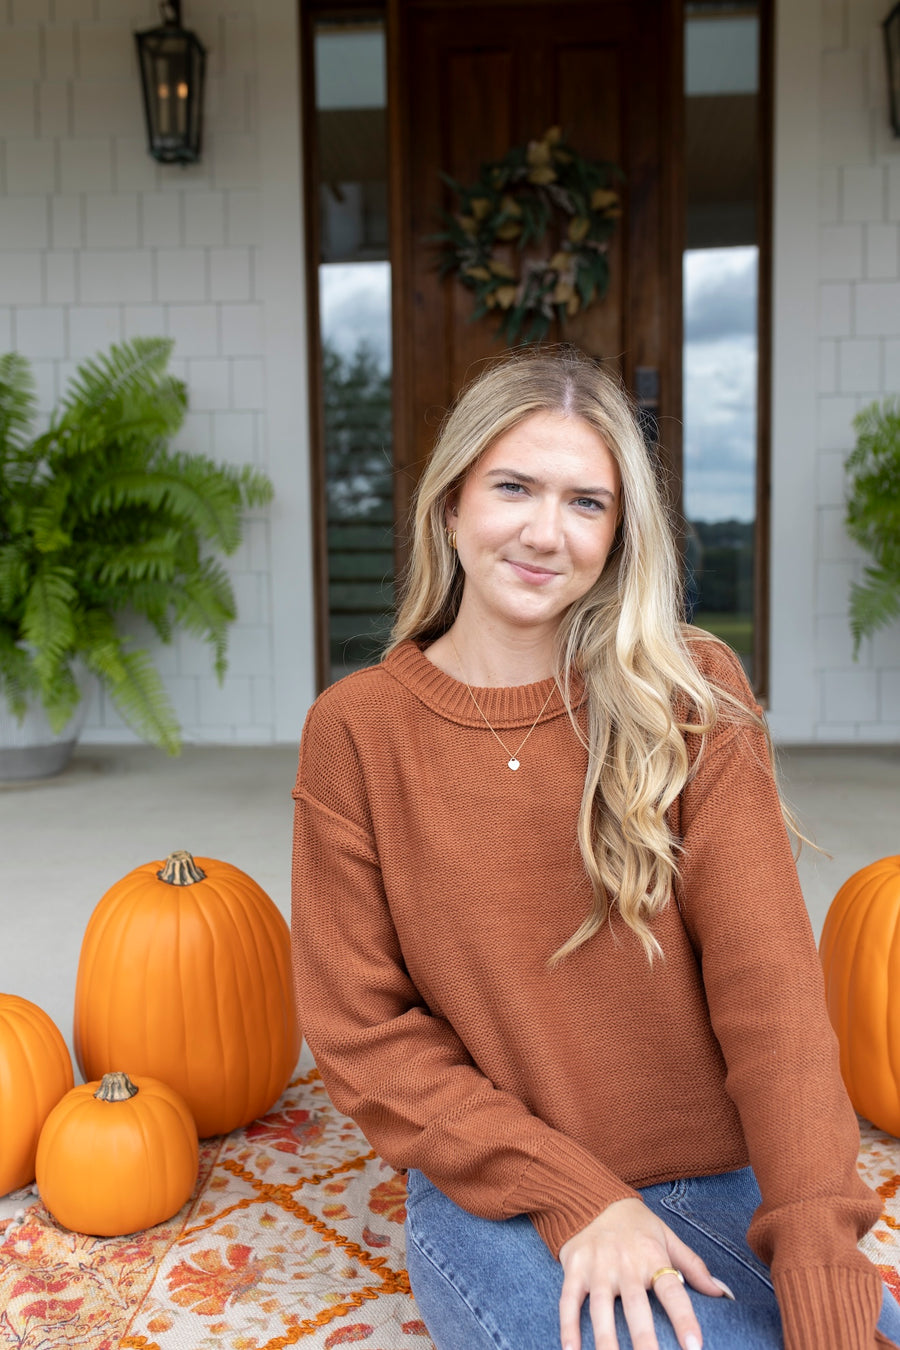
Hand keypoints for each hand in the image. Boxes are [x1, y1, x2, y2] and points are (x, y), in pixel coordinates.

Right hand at [558, 1197, 731, 1349]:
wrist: (590, 1196)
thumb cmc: (635, 1223)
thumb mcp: (666, 1237)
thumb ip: (693, 1266)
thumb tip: (723, 1293)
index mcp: (652, 1256)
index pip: (672, 1290)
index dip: (684, 1318)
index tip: (695, 1346)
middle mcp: (624, 1263)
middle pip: (636, 1307)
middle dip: (644, 1340)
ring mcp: (597, 1267)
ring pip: (601, 1309)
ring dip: (606, 1340)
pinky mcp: (574, 1270)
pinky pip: (569, 1302)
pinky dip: (569, 1327)